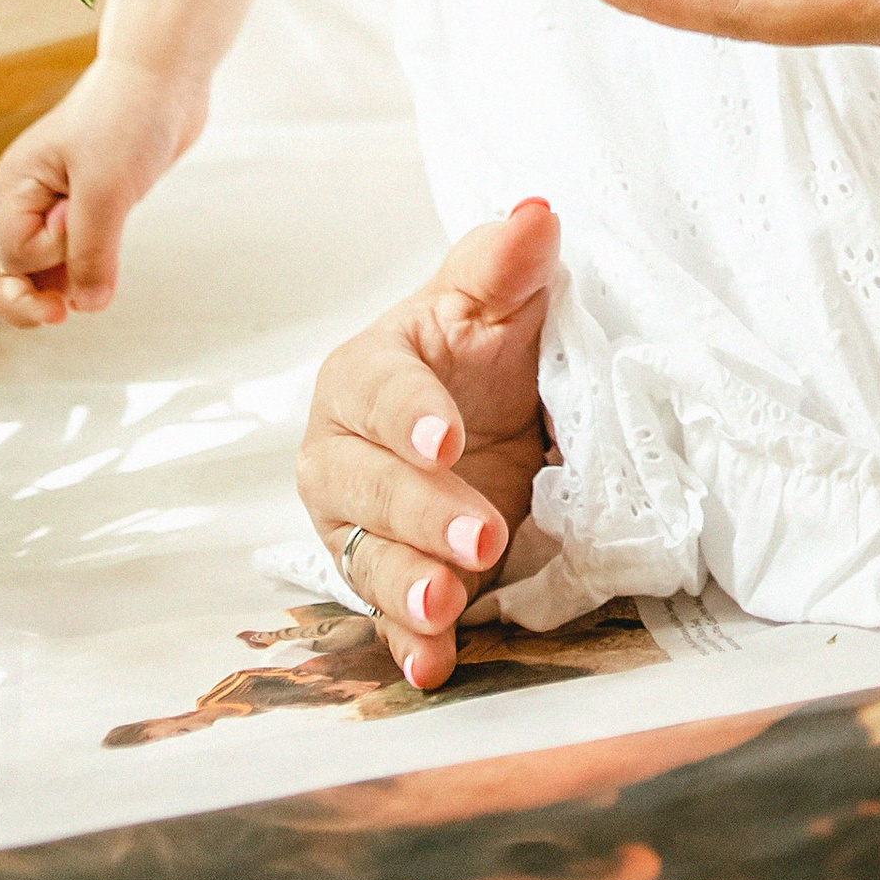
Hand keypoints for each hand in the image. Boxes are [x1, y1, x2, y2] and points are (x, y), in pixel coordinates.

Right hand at [0, 53, 209, 326]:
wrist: (168, 75)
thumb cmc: (128, 117)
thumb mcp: (107, 190)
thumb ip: (92, 252)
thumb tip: (85, 306)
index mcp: (17, 186)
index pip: (13, 253)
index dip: (48, 252)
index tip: (78, 220)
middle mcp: (33, 198)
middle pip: (14, 269)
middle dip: (30, 299)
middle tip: (59, 316)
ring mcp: (63, 202)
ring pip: (49, 266)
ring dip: (66, 286)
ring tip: (89, 297)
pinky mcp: (96, 203)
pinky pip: (81, 252)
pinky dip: (90, 270)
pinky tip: (103, 281)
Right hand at [298, 200, 561, 689]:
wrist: (487, 410)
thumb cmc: (483, 346)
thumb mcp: (499, 300)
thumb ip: (506, 264)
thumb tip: (536, 214)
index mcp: (365, 374)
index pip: (377, 394)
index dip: (409, 417)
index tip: (448, 439)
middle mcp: (342, 454)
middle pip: (367, 488)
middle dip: (421, 513)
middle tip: (482, 534)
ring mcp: (359, 523)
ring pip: (368, 559)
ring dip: (405, 587)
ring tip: (444, 606)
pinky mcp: (388, 575)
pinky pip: (388, 615)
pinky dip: (410, 643)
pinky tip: (433, 665)